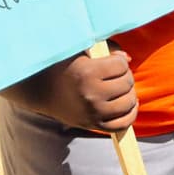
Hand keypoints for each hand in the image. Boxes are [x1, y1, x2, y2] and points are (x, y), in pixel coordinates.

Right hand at [2, 49, 137, 132]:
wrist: (43, 89)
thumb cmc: (66, 64)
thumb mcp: (84, 49)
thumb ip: (108, 48)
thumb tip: (128, 60)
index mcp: (88, 73)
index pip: (121, 65)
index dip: (119, 60)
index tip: (111, 60)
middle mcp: (91, 95)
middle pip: (127, 83)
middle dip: (125, 75)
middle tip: (114, 73)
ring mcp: (93, 113)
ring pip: (128, 102)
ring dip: (129, 93)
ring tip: (120, 87)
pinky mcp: (93, 125)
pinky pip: (122, 124)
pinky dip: (130, 114)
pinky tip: (127, 103)